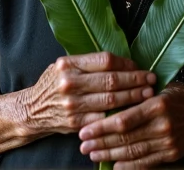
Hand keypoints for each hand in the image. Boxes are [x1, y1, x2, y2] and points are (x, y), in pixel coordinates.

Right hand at [17, 52, 155, 137]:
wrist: (32, 110)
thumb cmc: (54, 84)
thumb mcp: (65, 66)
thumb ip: (89, 63)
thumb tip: (125, 62)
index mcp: (68, 64)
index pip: (105, 60)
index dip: (127, 63)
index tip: (139, 66)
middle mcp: (69, 83)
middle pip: (112, 80)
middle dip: (136, 80)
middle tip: (151, 80)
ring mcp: (72, 104)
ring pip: (112, 100)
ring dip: (134, 97)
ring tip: (148, 94)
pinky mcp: (76, 123)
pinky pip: (105, 118)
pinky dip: (121, 114)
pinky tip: (133, 111)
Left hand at [78, 82, 183, 167]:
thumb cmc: (183, 96)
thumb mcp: (163, 86)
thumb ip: (139, 93)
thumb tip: (108, 95)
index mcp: (157, 104)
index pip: (124, 119)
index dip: (101, 127)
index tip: (85, 129)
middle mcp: (162, 125)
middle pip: (125, 138)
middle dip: (100, 143)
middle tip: (83, 145)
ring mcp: (167, 142)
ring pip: (133, 152)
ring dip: (110, 155)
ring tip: (93, 154)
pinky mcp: (171, 154)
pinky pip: (146, 163)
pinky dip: (129, 166)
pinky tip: (114, 166)